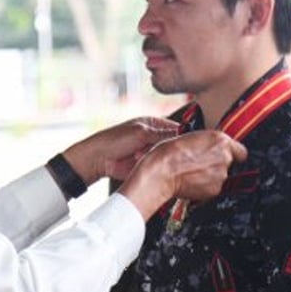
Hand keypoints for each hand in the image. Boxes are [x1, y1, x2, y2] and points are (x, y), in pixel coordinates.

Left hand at [61, 117, 178, 184]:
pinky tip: (158, 168)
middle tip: (175, 152)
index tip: (193, 141)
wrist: (97, 161)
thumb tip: (182, 133)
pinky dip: (161, 168)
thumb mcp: (141, 134)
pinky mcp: (148, 165)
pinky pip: (160, 167)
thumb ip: (163, 134)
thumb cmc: (114, 141)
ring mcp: (152, 152)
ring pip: (168, 156)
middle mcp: (155, 137)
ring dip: (166, 159)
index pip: (176, 127)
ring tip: (159, 159)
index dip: (185, 134)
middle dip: (174, 148)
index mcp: (153, 123)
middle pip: (174, 143)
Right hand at [118, 131, 247, 220]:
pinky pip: (213, 187)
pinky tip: (191, 180)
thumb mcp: (193, 136)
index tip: (226, 155)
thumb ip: (210, 143)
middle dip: (217, 163)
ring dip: (210, 175)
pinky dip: (205, 186)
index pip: (240, 150)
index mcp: (220, 140)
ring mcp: (221, 175)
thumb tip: (214, 148)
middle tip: (200, 162)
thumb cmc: (170, 152)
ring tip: (192, 171)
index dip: (232, 153)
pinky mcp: (214, 190)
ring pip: (220, 176)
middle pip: (228, 163)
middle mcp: (225, 158)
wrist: (162, 171)